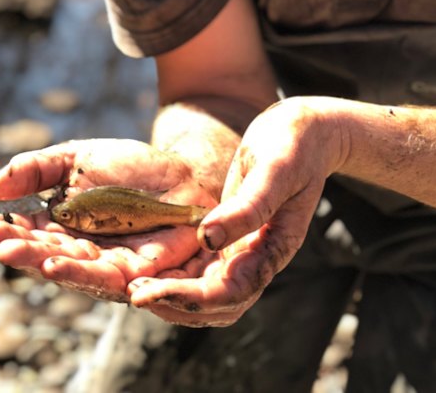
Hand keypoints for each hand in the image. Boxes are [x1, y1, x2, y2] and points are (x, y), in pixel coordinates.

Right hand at [0, 138, 216, 301]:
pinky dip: (79, 273)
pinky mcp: (136, 271)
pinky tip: (55, 264)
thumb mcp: (78, 158)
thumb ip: (38, 168)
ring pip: (66, 268)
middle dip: (11, 245)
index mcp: (59, 225)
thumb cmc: (131, 166)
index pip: (21, 231)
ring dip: (38, 261)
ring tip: (11, 251)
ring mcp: (105, 262)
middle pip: (39, 253)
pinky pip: (106, 277)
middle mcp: (77, 249)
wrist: (186, 171)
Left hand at [128, 98, 343, 325]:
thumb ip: (248, 207)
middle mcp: (257, 258)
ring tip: (132, 286)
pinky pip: (199, 267)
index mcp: (275, 249)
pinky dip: (173, 273)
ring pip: (204, 292)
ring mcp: (242, 249)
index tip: (152, 293)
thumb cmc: (293, 144)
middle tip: (133, 294)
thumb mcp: (274, 169)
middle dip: (174, 305)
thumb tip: (208, 239)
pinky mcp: (227, 234)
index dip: (190, 298)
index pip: (231, 292)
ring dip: (170, 295)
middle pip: (215, 305)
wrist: (303, 131)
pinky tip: (146, 265)